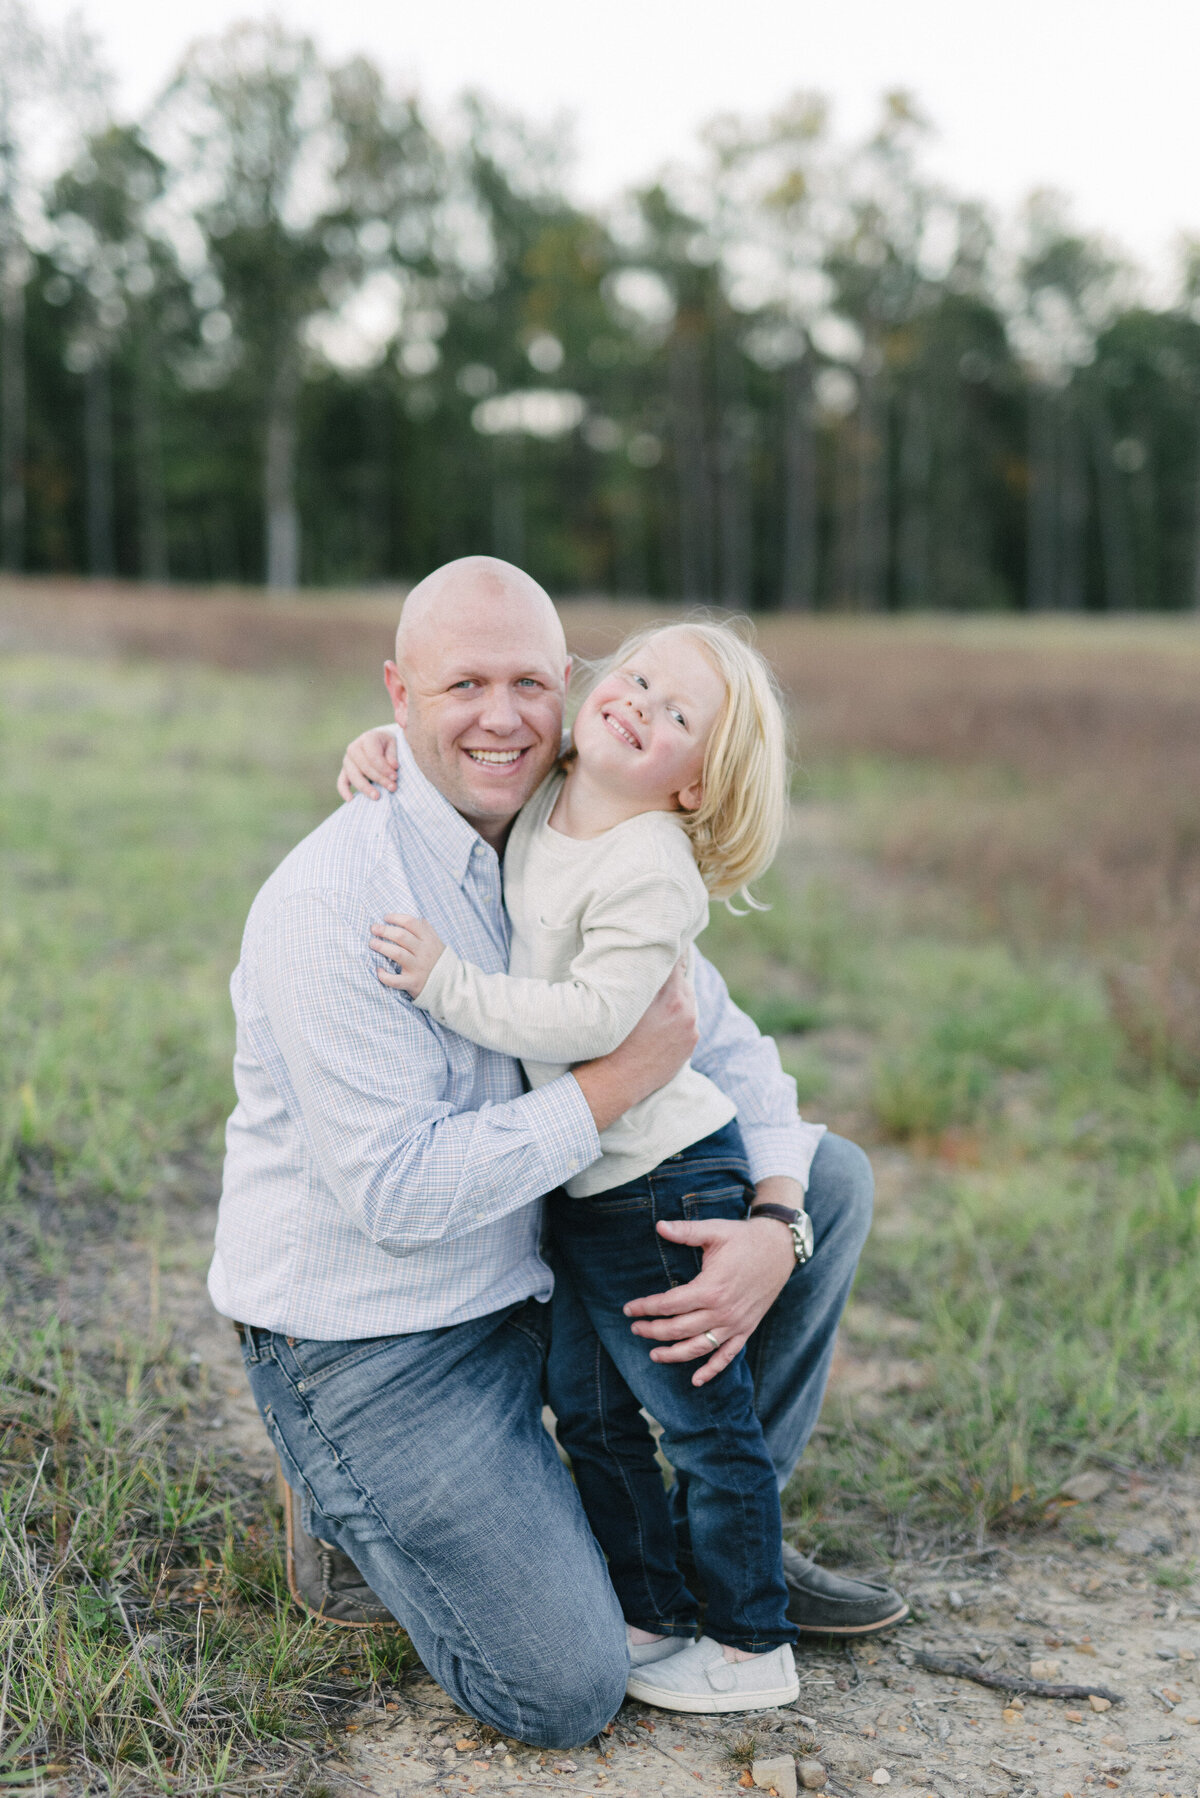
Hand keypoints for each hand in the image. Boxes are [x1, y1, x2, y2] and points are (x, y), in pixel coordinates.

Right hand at [338, 727, 398, 801]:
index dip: (384, 768)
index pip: (373, 756)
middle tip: (392, 788)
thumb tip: (393, 766)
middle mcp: (354, 748)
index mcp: (367, 738)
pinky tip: (351, 800)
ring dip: (365, 787)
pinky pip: (341, 782)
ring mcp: (348, 760)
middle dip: (379, 779)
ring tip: (377, 797)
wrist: (378, 742)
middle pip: (364, 767)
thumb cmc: (387, 744)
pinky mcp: (345, 771)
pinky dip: (344, 791)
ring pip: (353, 776)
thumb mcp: (393, 744)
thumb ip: (392, 754)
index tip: (395, 777)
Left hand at [370, 914, 444, 997]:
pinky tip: (378, 970)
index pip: (411, 923)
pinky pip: (396, 980)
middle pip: (401, 936)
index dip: (396, 918)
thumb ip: (428, 930)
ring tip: (372, 943)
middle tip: (374, 929)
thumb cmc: (439, 962)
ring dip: (382, 947)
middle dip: (384, 930)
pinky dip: (385, 976)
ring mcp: (418, 967)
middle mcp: (423, 952)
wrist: (450, 985)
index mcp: (428, 940)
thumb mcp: (437, 943)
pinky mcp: (412, 982)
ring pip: (397, 954)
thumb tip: (419, 918)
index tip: (385, 918)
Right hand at [572, 961, 697, 1134]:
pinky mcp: (691, 1042)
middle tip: (651, 979)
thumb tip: (647, 958)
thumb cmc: (611, 1036)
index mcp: (670, 994)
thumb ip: (640, 978)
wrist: (615, 1079)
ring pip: (685, 1001)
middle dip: (668, 979)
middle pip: (681, 980)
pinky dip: (676, 1019)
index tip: (658, 947)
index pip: (675, 959)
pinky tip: (658, 1026)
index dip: (664, 952)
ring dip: (673, 999)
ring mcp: (690, 1027)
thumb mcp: (624, 1001)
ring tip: (653, 1007)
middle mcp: (685, 1009)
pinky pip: (686, 1021)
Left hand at [623, 1199, 795, 1386]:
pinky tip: (696, 1380)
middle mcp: (722, 1312)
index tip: (628, 1309)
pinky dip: (711, 1370)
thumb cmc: (744, 1238)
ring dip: (674, 1355)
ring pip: (699, 1348)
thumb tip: (658, 1226)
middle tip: (635, 1329)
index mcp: (711, 1288)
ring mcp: (735, 1324)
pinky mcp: (746, 1329)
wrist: (780, 1249)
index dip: (646, 1307)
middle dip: (653, 1331)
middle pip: (679, 1329)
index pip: (669, 1304)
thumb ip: (685, 1231)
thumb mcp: (715, 1231)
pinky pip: (727, 1356)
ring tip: (654, 1355)